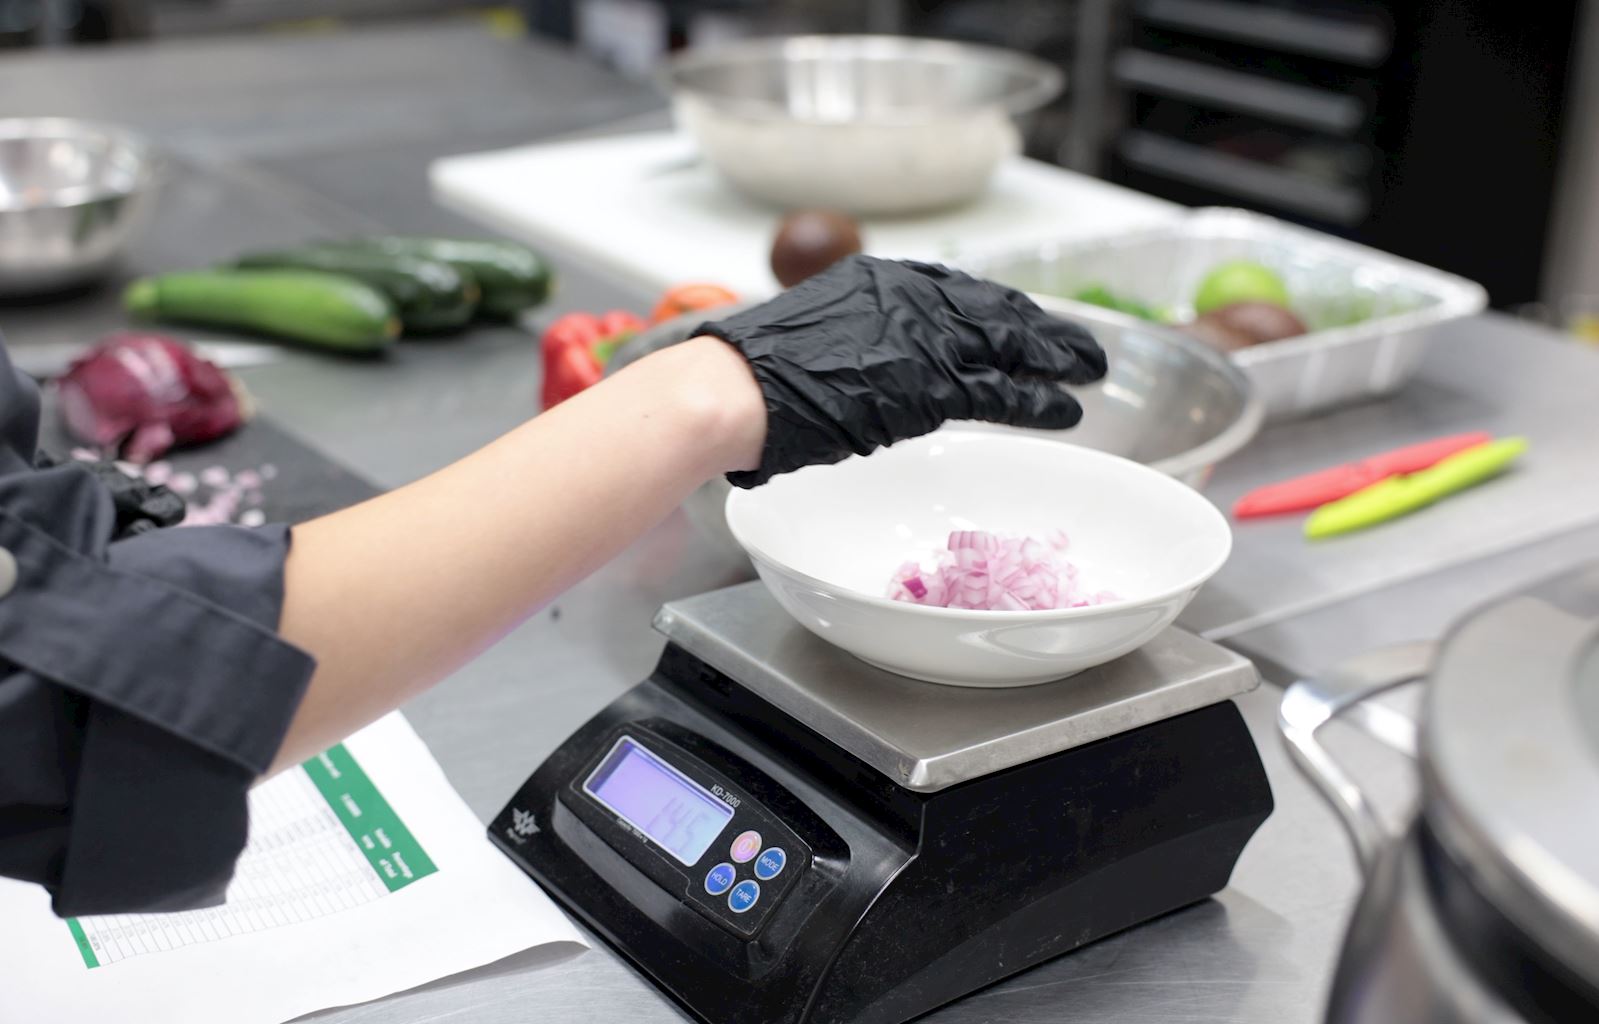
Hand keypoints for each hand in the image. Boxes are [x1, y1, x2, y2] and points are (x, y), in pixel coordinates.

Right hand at [697, 255, 1106, 487]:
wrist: (736, 389)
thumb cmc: (756, 375)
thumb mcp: (817, 335)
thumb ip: (859, 340)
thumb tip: (873, 366)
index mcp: (880, 277)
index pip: (959, 288)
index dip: (1001, 308)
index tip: (1025, 320)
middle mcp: (910, 296)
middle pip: (997, 308)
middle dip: (1043, 328)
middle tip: (1078, 345)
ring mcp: (924, 336)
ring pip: (1011, 343)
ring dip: (1056, 359)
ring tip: (1089, 372)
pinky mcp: (931, 382)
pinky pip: (1001, 391)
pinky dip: (1039, 401)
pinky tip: (1065, 410)